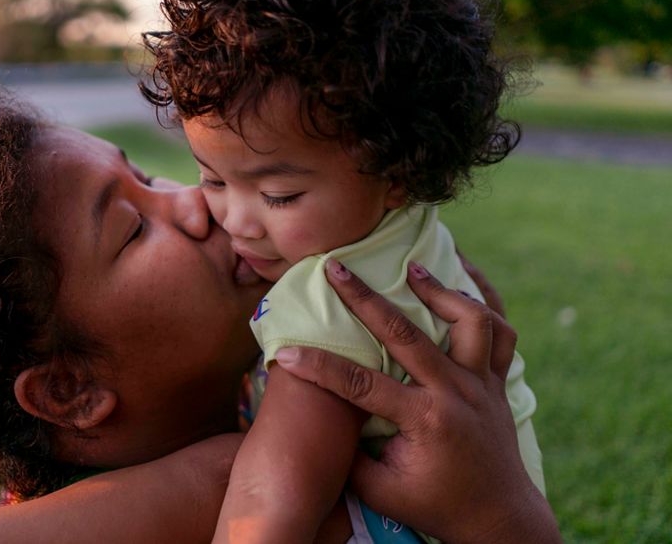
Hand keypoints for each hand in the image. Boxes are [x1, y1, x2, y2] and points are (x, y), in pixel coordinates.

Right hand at [275, 260, 558, 543]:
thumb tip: (320, 411)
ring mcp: (483, 384)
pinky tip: (462, 280)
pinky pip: (502, 331)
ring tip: (412, 268)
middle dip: (363, 298)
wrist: (499, 518)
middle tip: (334, 268)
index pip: (360, 385)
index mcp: (425, 421)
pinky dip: (484, 301)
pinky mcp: (498, 381)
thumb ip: (350, 453)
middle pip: (407, 333)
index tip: (283, 352)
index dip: (318, 367)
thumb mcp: (381, 491)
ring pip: (470, 321)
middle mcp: (456, 394)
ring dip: (439, 290)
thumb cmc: (434, 506)